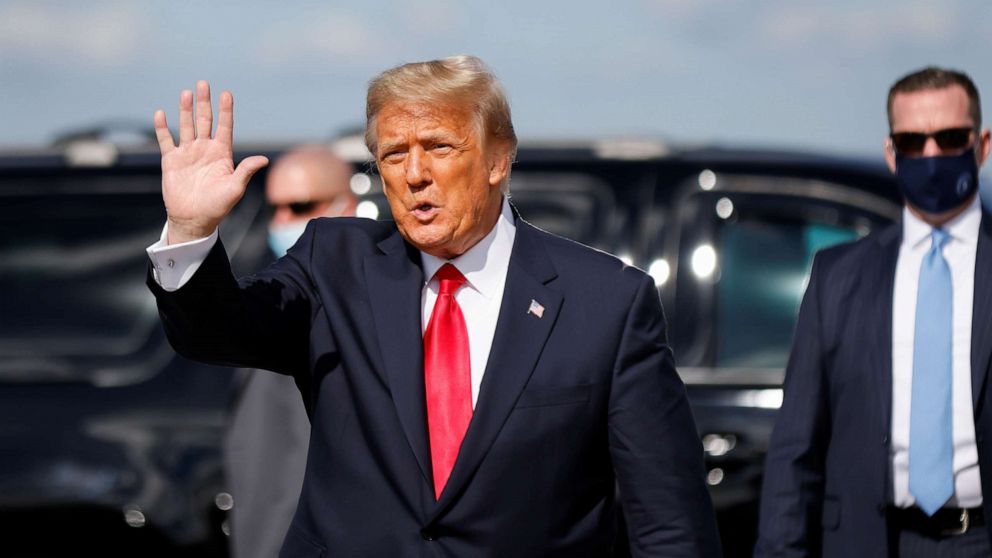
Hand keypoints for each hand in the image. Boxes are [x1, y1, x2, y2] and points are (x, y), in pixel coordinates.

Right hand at [154, 81, 268, 243]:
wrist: (194, 219)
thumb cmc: (218, 206)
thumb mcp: (234, 188)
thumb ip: (246, 171)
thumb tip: (263, 159)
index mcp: (222, 154)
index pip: (225, 127)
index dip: (225, 111)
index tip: (227, 93)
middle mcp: (205, 150)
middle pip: (205, 121)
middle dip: (204, 103)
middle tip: (203, 83)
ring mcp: (188, 153)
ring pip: (187, 126)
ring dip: (185, 110)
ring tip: (186, 93)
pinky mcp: (171, 161)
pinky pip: (166, 140)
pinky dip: (163, 128)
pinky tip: (161, 113)